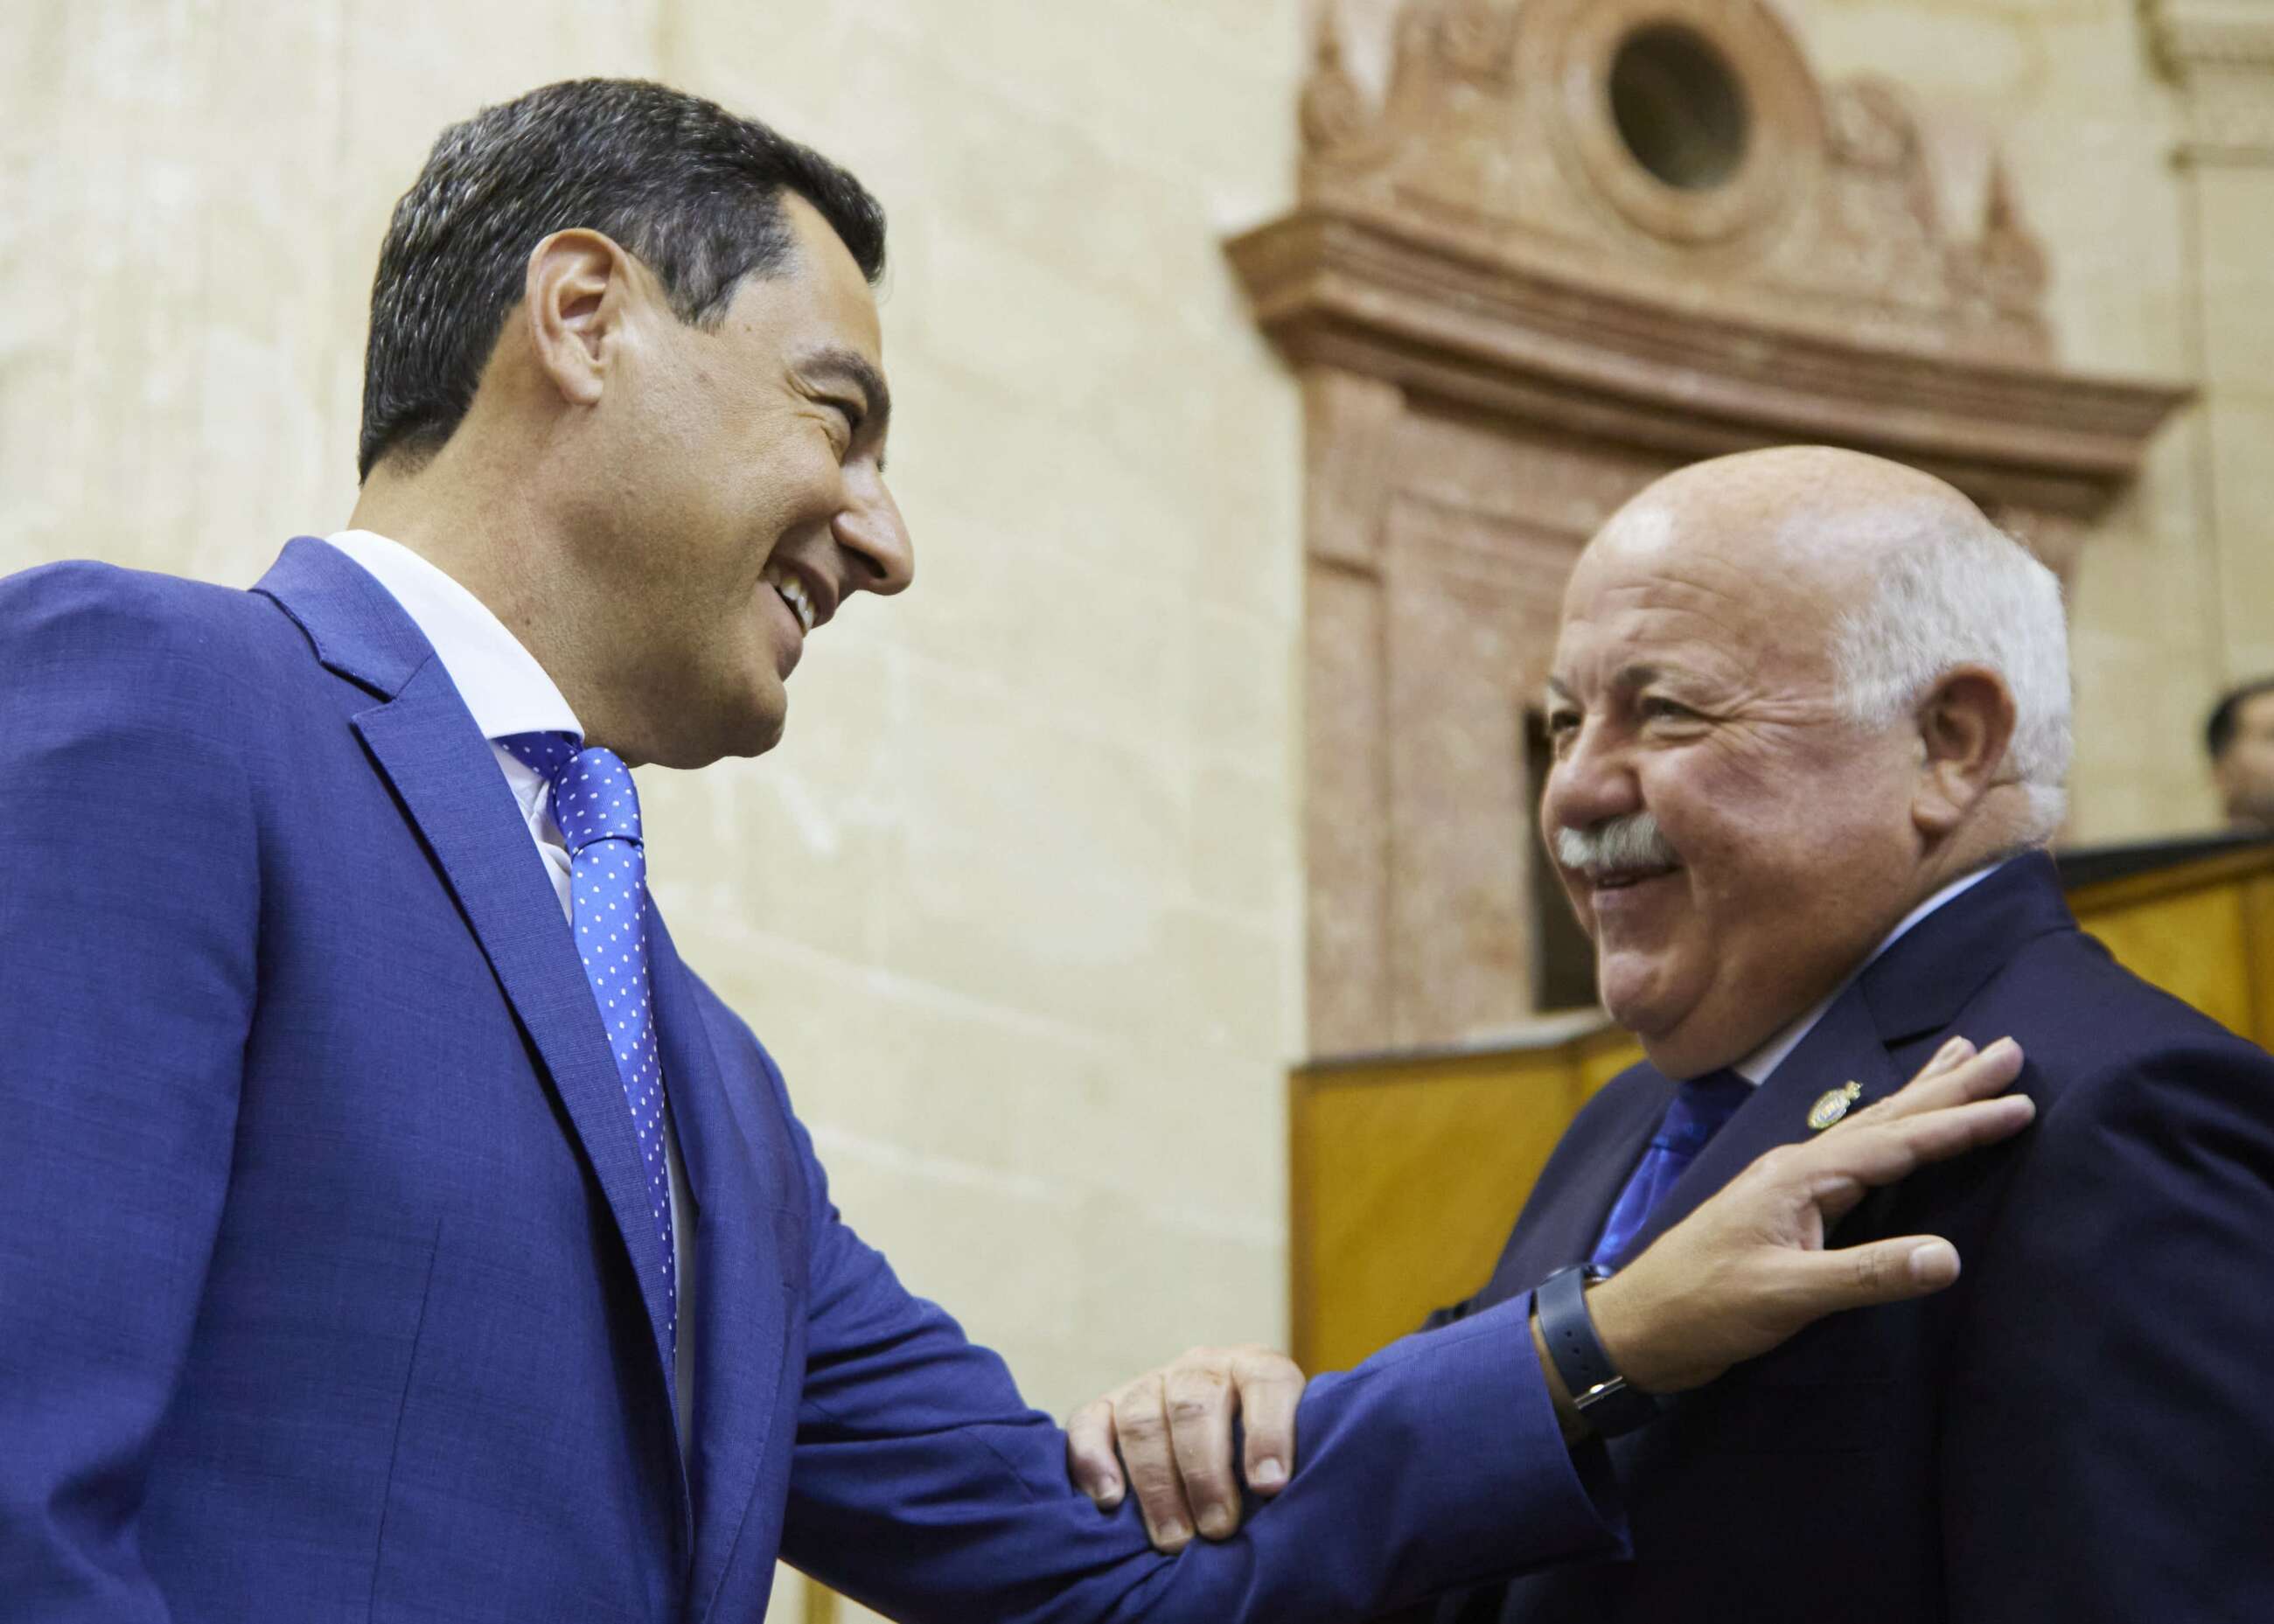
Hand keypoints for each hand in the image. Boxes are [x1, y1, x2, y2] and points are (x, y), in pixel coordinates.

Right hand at [1065, 1344, 1305, 1551]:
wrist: (1215, 1448)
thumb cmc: (1259, 1468)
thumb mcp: (1286, 1459)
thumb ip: (1291, 1471)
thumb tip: (1290, 1505)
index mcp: (1254, 1369)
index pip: (1265, 1383)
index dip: (1269, 1431)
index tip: (1270, 1486)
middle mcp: (1201, 1369)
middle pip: (1195, 1404)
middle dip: (1206, 1472)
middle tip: (1218, 1529)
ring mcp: (1150, 1385)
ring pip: (1142, 1418)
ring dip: (1156, 1482)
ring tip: (1174, 1538)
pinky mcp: (1106, 1408)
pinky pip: (1088, 1424)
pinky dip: (1093, 1460)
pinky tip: (1109, 1500)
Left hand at [1578, 1035, 2033, 1404]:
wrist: (1638, 1326)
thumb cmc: (1702, 1308)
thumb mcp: (1786, 1296)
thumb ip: (1865, 1275)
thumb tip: (1949, 1257)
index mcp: (1799, 1176)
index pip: (1896, 1143)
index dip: (1960, 1123)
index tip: (2019, 1101)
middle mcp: (1798, 1168)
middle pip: (1887, 1118)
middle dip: (1949, 1087)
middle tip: (2007, 1049)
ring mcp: (1792, 1186)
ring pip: (1872, 1131)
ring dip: (1920, 1099)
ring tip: (1960, 1060)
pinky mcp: (1789, 1212)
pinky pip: (1856, 1161)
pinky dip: (1888, 1136)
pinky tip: (1895, 1128)